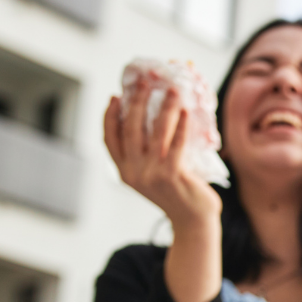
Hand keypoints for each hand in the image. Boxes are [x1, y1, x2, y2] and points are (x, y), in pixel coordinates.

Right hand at [103, 77, 221, 231]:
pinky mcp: (172, 176)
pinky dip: (181, 126)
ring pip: (156, 133)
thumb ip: (146, 152)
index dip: (109, 116)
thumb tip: (152, 113)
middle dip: (136, 102)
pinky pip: (177, 144)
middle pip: (130, 129)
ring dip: (164, 107)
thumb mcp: (152, 174)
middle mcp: (134, 173)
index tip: (115, 96)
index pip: (109, 140)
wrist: (192, 220)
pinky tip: (186, 112)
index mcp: (124, 171)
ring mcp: (152, 175)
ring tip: (172, 89)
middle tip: (144, 81)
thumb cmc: (175, 192)